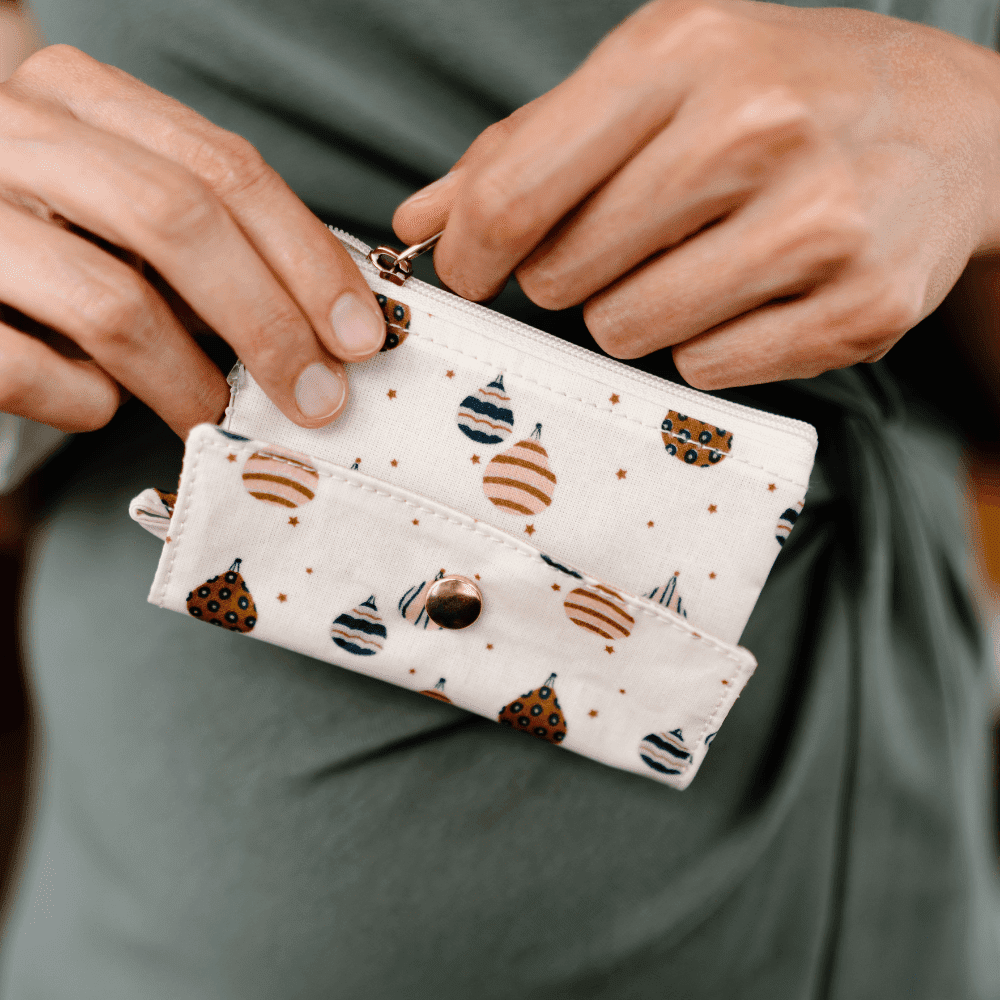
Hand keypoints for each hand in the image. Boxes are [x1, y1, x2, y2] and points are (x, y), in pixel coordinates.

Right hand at [0, 45, 384, 434]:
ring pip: (112, 304)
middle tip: (318, 398)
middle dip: (270, 323)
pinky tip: (101, 399)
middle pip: (180, 221)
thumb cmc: (47, 232)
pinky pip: (33, 370)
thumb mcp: (124, 202)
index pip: (225, 168)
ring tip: (217, 414)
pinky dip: (88, 402)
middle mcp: (15, 136)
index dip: (308, 258)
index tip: (361, 335)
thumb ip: (209, 234)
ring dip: (190, 381)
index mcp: (78, 96)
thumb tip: (326, 319)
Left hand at [393, 0, 999, 387]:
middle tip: (622, 245)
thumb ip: (526, 148)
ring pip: (629, 333)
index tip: (473, 270)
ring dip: (635, 313)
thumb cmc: (780, 92)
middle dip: (569, 275)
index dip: (471, 252)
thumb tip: (420, 222)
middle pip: (566, 278)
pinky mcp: (861, 308)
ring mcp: (821, 223)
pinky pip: (706, 371)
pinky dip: (705, 345)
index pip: (518, 194)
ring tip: (692, 262)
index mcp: (685, 53)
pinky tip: (747, 294)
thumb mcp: (655, 77)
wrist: (953, 124)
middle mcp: (756, 129)